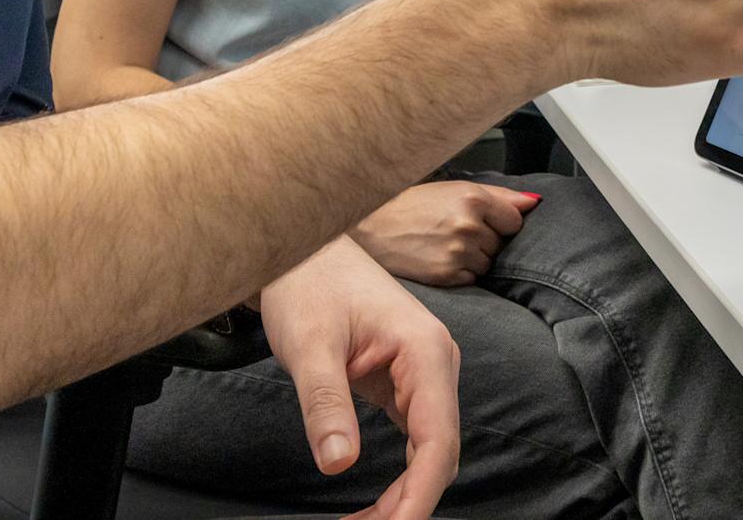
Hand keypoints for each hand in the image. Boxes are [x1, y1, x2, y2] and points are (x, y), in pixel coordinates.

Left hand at [256, 236, 461, 519]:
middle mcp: (436, 365)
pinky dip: (398, 476)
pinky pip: (415, 440)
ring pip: (429, 452)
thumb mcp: (309, 346)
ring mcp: (424, 375)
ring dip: (404, 494)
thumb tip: (339, 464)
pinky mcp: (406, 383)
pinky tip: (376, 503)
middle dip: (408, 503)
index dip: (420, 495)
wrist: (303, 247)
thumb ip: (326, 404)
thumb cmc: (309, 283)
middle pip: (440, 453)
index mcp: (426, 352)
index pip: (438, 441)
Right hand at [351, 181, 541, 285]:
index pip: (514, 220)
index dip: (499, 223)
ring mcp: (457, 253)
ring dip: (473, 258)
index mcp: (472, 199)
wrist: (371, 228)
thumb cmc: (412, 206)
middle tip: (453, 232)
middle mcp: (467, 225)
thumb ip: (500, 196)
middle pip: (501, 244)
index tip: (481, 221)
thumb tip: (534, 203)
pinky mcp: (447, 276)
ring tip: (445, 245)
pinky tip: (439, 260)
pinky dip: (460, 273)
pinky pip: (472, 279)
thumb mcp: (454, 189)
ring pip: (488, 264)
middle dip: (484, 240)